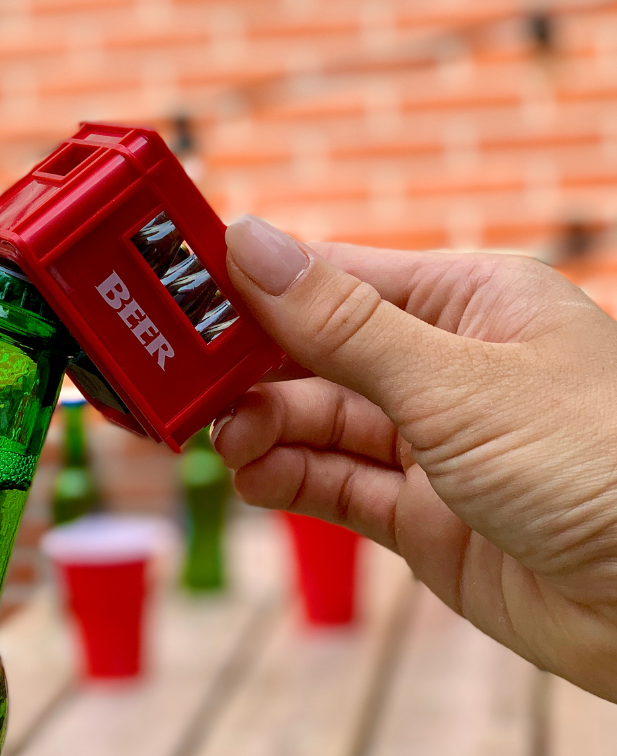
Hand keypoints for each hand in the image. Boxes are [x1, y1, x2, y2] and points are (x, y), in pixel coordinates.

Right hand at [216, 215, 616, 700]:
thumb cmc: (598, 461)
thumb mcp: (453, 382)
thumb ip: (339, 323)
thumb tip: (249, 241)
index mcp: (463, 301)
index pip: (332, 276)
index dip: (255, 285)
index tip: (180, 295)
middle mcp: (442, 364)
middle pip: (315, 352)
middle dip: (251, 367)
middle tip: (187, 384)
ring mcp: (428, 441)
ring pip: (318, 421)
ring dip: (263, 427)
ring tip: (225, 439)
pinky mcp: (420, 514)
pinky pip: (334, 483)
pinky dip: (288, 478)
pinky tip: (254, 476)